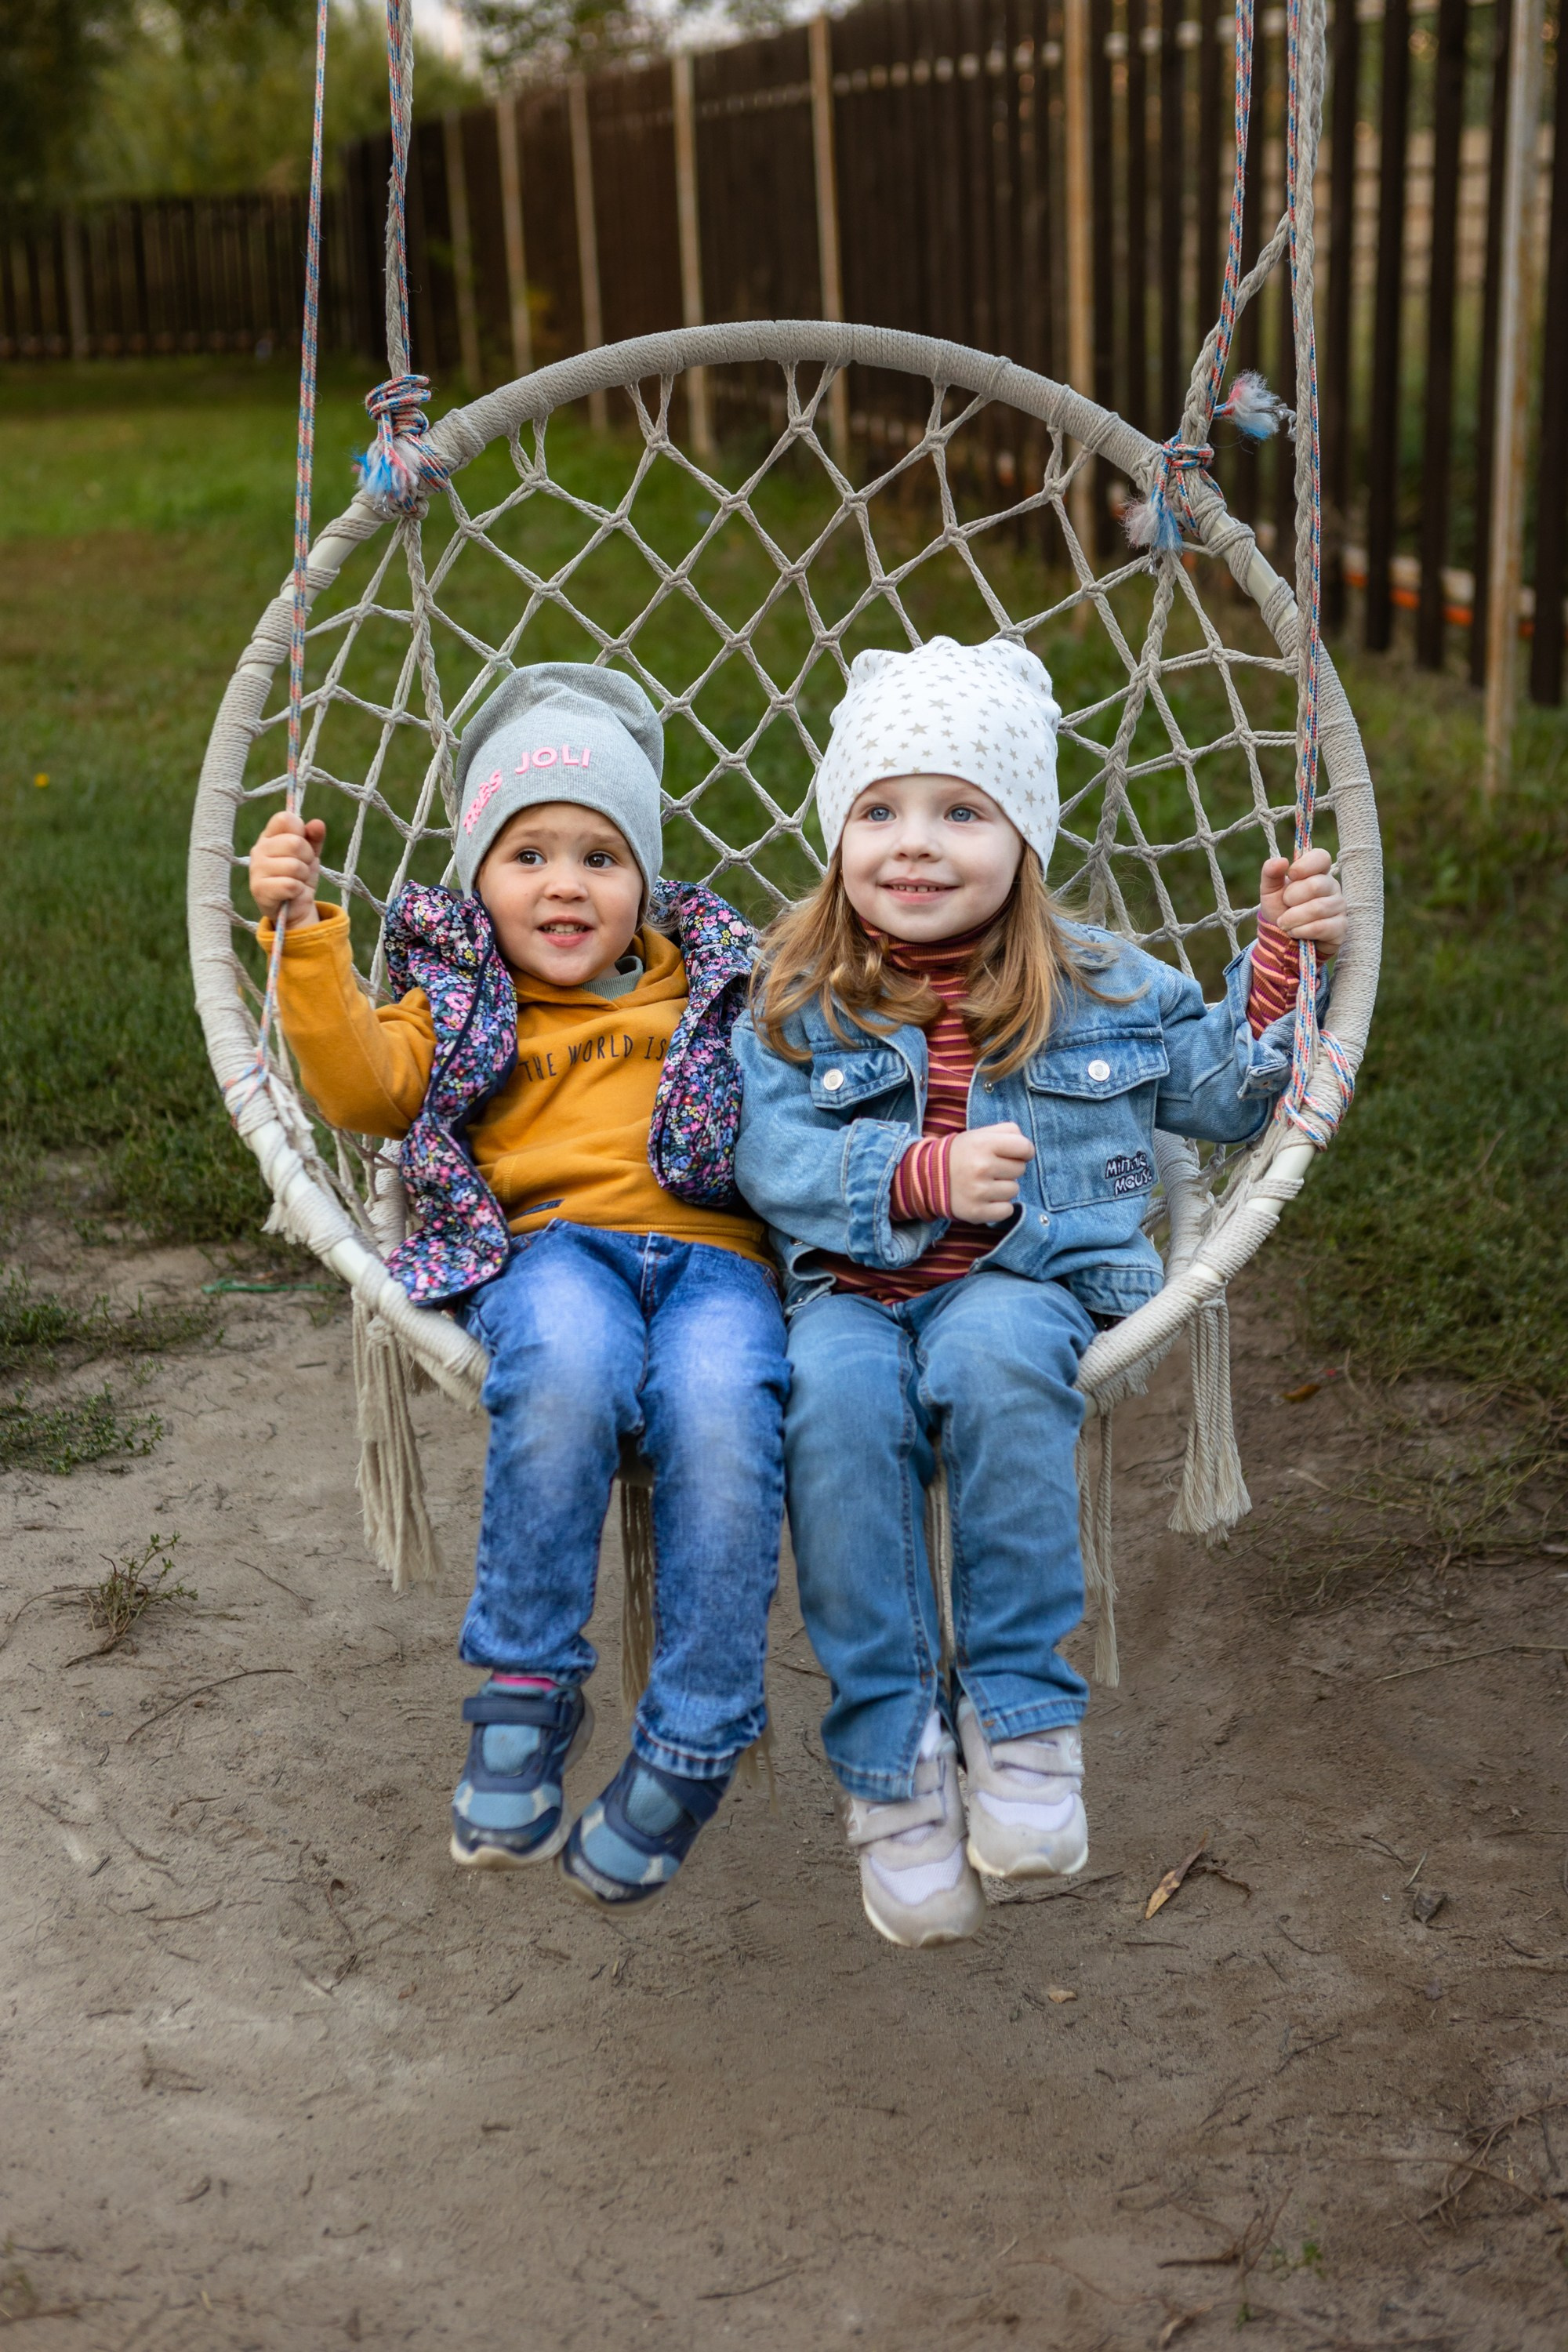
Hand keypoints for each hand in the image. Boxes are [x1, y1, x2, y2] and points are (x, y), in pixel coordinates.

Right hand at [249, 811, 325, 927]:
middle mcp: (259, 849)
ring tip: (297, 881)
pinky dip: (298, 890)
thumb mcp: (310, 854)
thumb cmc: (299, 875)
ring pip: (294, 866)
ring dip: (303, 876)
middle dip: (308, 858)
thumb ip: (314, 837)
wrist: (294, 907)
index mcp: (269, 836)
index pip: (285, 819)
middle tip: (302, 868)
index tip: (302, 845)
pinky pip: (290, 885)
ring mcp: (256, 869)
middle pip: (295, 843)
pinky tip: (292, 893)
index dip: (301, 832)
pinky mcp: (259, 889)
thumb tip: (318, 824)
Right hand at [947, 1121, 1034, 1223]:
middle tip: (991, 1168)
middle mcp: (981, 1167)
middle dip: (1009, 1168)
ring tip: (986, 1183)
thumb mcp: (979, 1134)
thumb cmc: (961, 1154)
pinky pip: (1007, 1210)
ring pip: (1014, 1190)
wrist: (928, 1177)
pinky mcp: (976, 1212)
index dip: (1024, 1150)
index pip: (1025, 1147)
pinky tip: (986, 1198)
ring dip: (1004, 1187)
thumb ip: (1006, 1131)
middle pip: (1020, 1169)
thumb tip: (1028, 1148)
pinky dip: (1000, 1206)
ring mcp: (979, 1192)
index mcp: (983, 1144)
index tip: (1016, 1153)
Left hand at [1259, 847, 1347, 955]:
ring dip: (1293, 918)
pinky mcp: (1340, 927)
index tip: (1291, 875)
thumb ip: (1271, 873)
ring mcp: (1339, 906)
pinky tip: (1295, 932)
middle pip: (1315, 885)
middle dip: (1291, 898)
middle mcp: (1331, 886)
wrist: (1284, 939)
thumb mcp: (1270, 891)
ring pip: (1317, 908)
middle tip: (1285, 906)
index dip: (1305, 865)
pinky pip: (1321, 927)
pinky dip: (1301, 931)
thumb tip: (1280, 861)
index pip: (1321, 857)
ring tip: (1285, 922)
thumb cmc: (1280, 910)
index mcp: (1317, 872)